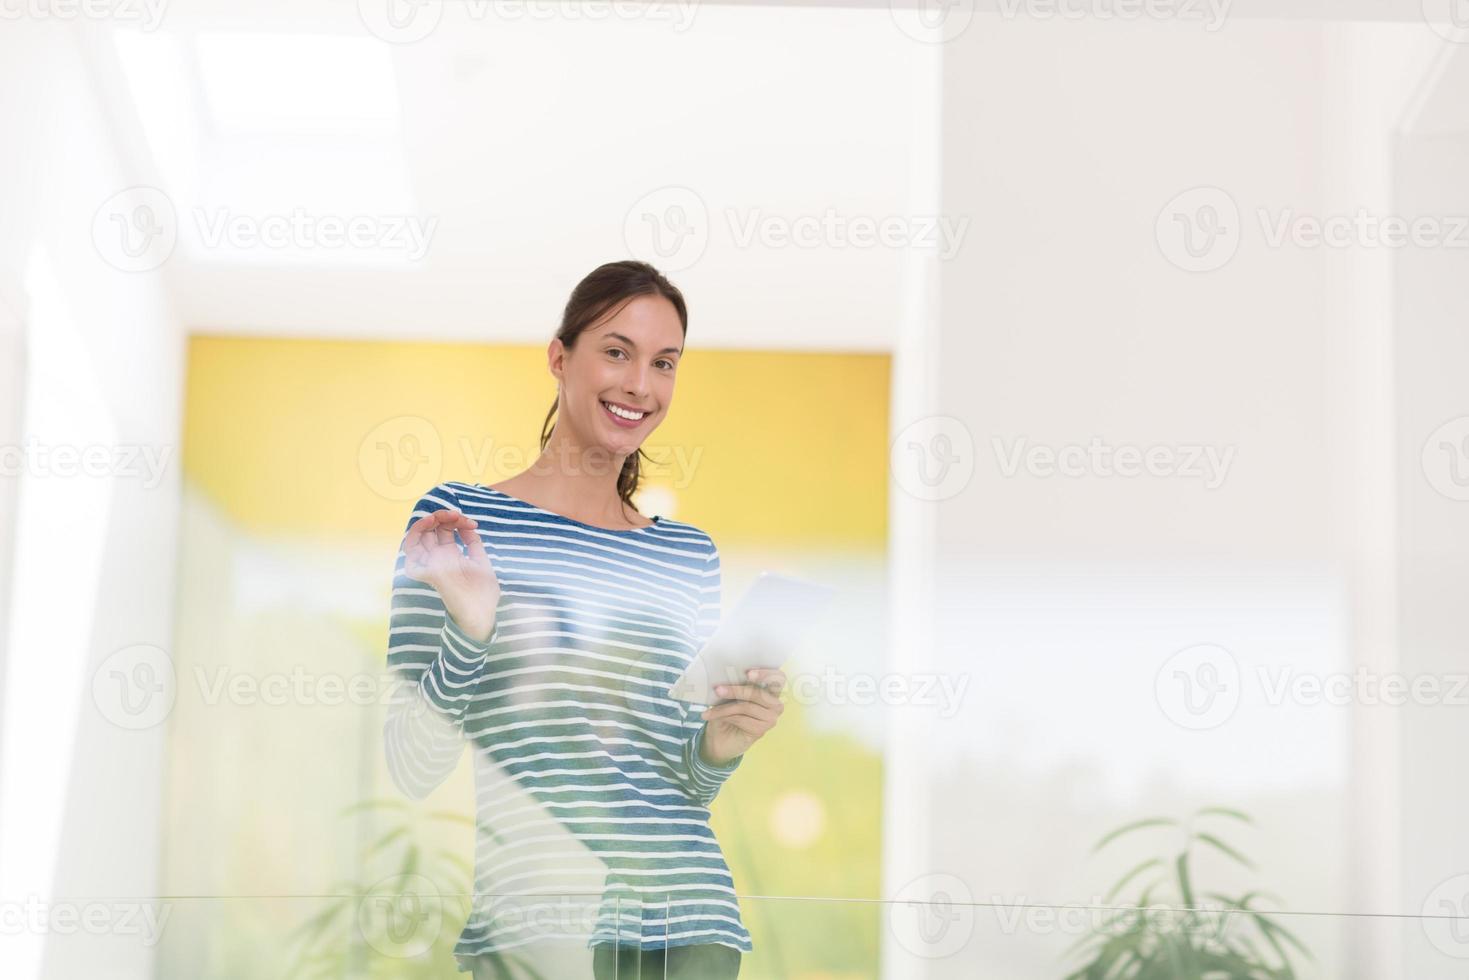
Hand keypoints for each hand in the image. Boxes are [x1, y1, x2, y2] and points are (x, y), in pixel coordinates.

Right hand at [402, 508, 499, 642]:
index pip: (445, 530)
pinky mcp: (430, 575)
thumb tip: (469, 526)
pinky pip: (411, 561)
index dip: (456, 520)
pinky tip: (428, 529)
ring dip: (423, 524)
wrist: (483, 613)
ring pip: (414, 540)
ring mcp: (432, 566)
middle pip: (429, 531)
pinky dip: (413, 540)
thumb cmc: (483, 592)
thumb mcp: (480, 561)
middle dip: (440, 517)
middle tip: (455, 515)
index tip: (472, 524)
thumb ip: (473, 544)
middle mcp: (438, 558)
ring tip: (437, 517)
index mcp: (451, 554)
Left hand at [699, 667, 786, 764]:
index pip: (779, 678)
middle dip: (736, 690)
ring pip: (746, 706)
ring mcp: (770, 718)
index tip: (748, 673)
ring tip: (707, 709)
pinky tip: (714, 716)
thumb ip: (735, 684)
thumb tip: (725, 676)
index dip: (766, 674)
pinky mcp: (761, 730)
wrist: (721, 738)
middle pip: (758, 693)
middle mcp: (775, 704)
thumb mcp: (731, 695)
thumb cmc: (728, 711)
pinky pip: (741, 719)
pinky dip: (725, 716)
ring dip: (724, 707)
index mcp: (772, 690)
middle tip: (718, 690)